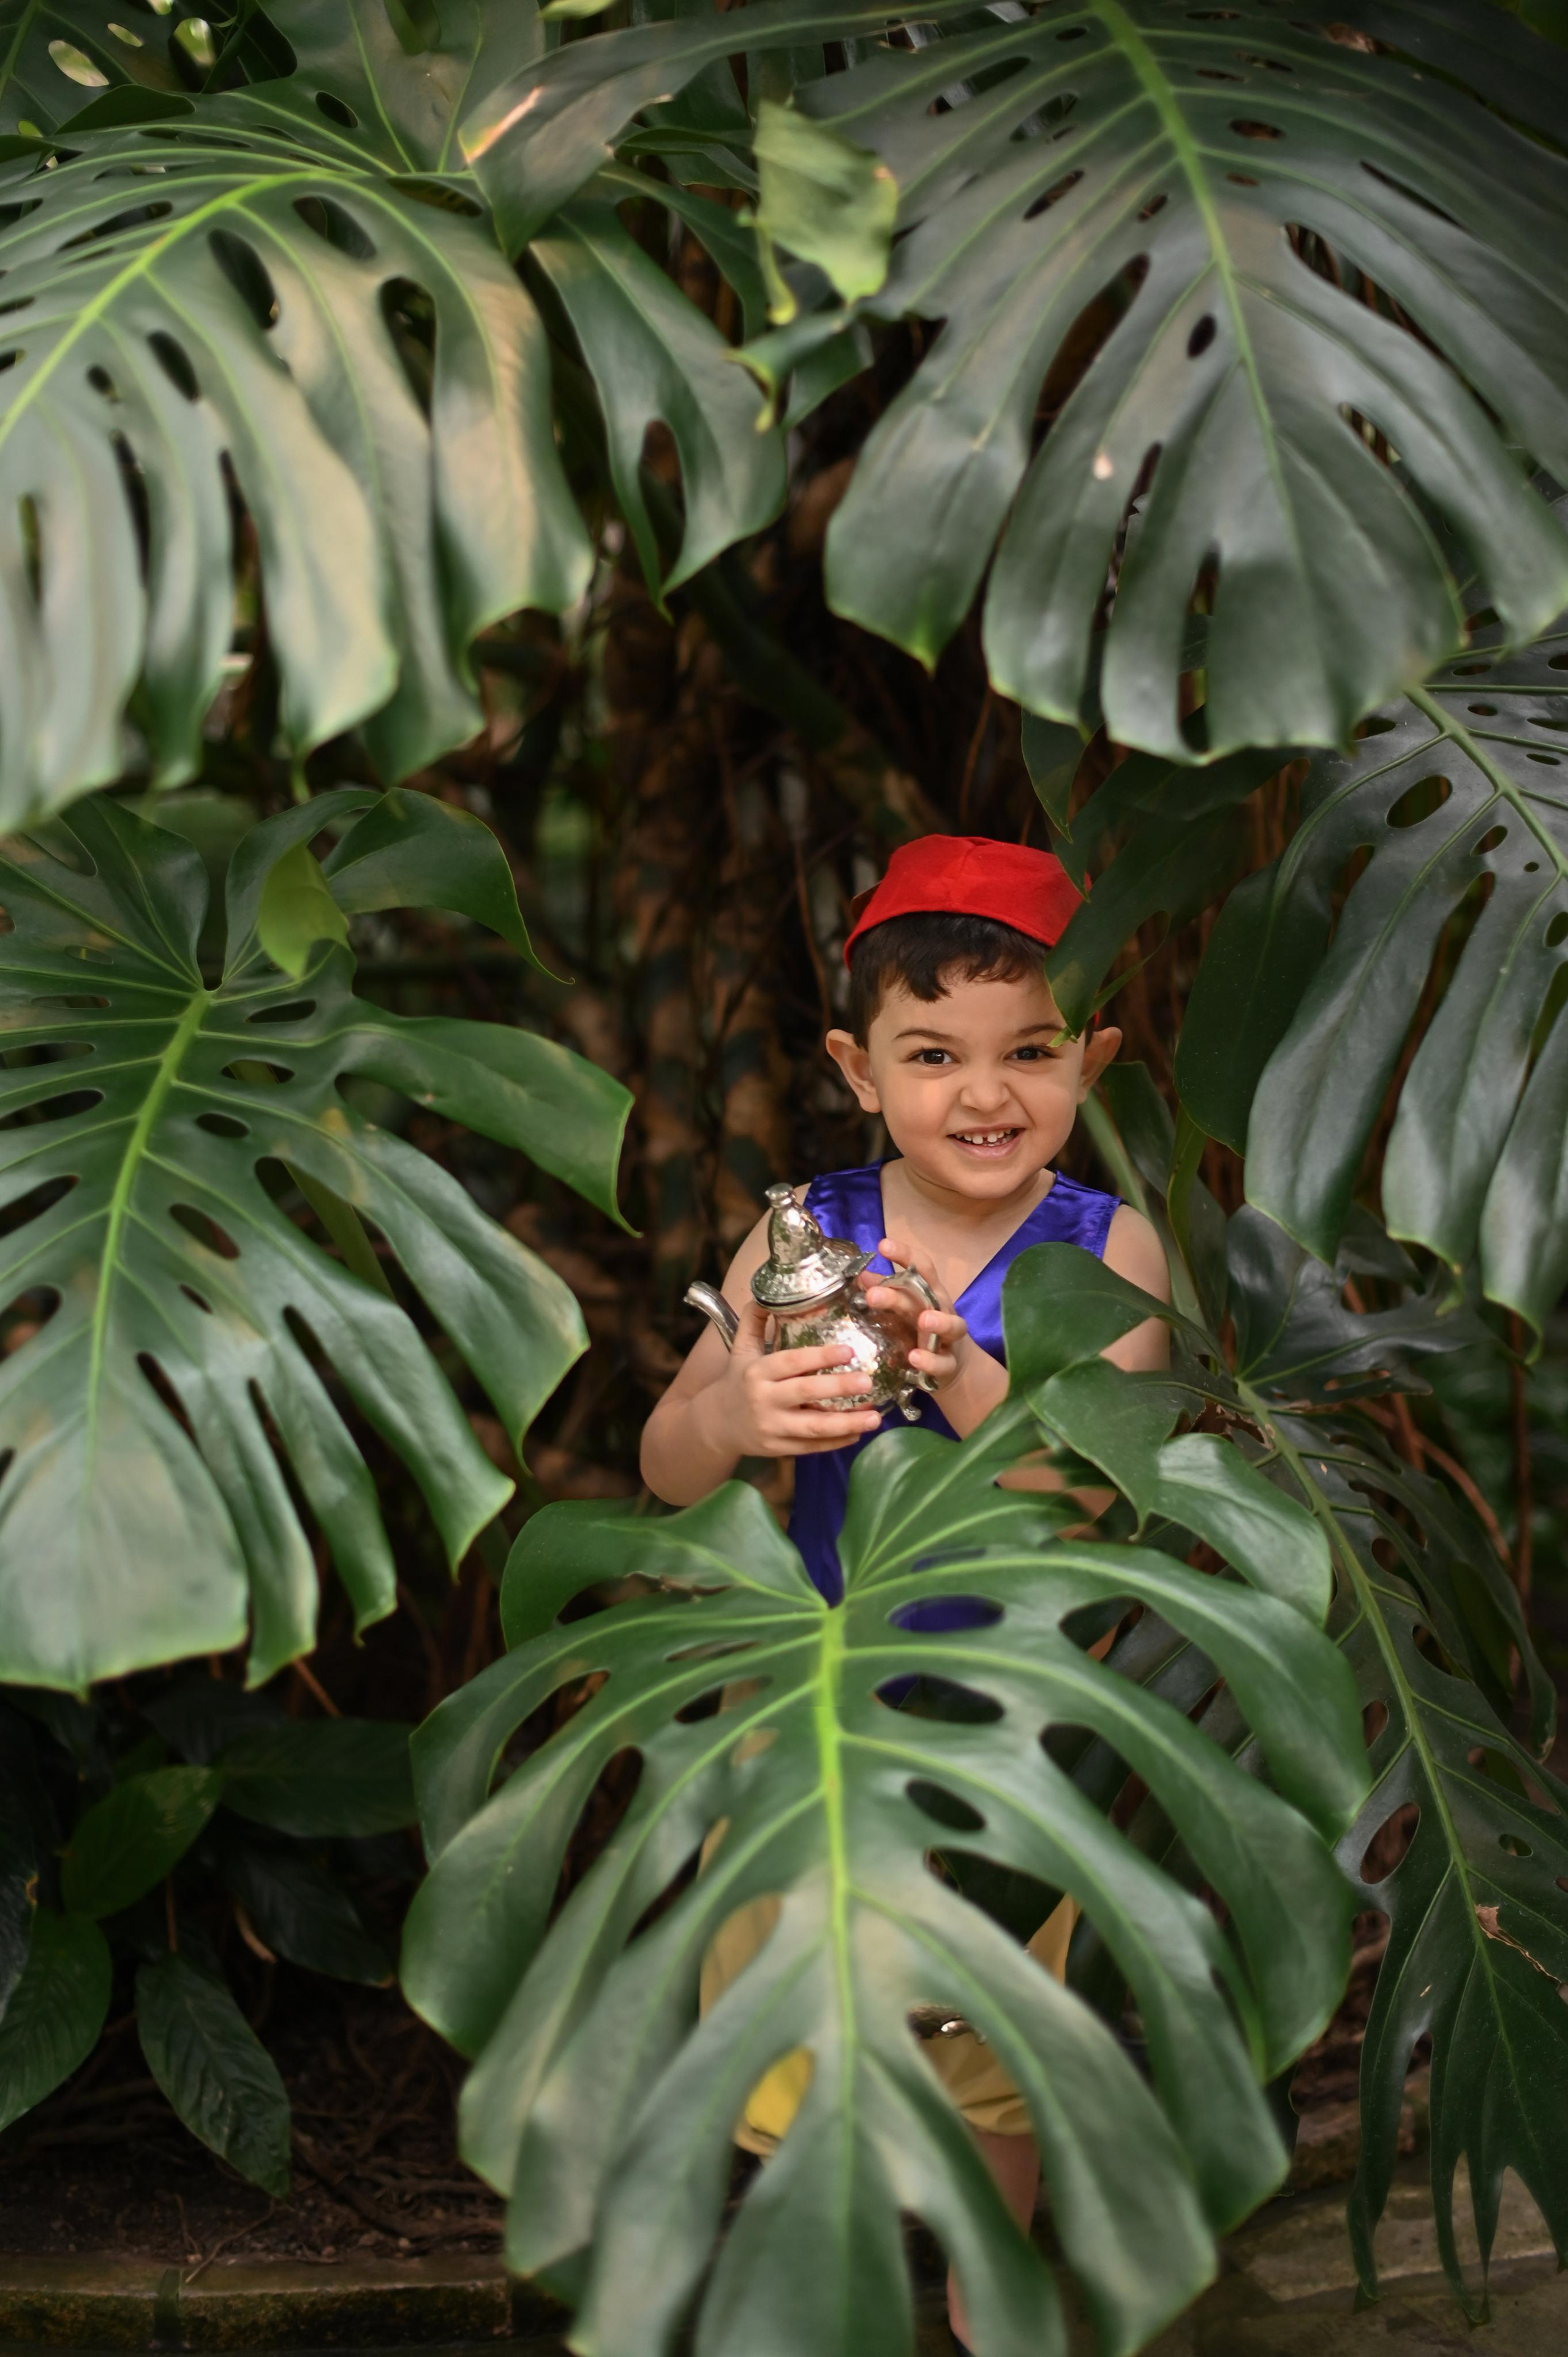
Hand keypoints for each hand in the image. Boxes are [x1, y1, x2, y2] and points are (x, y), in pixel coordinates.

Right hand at [703, 1298, 884, 1457]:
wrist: (715, 1424)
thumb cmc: (737, 1380)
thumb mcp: (740, 1348)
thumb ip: (754, 1320)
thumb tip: (768, 1292)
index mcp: (757, 1371)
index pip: (791, 1361)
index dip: (820, 1356)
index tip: (849, 1350)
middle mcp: (764, 1399)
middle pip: (806, 1393)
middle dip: (839, 1388)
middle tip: (869, 1381)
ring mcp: (772, 1427)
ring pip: (814, 1427)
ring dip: (847, 1423)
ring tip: (876, 1417)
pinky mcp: (778, 1448)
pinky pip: (812, 1447)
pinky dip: (837, 1442)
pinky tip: (859, 1432)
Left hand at [861, 1236, 968, 1390]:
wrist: (952, 1366)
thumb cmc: (925, 1328)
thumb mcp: (906, 1307)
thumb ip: (886, 1291)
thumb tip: (861, 1275)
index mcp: (930, 1293)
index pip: (921, 1268)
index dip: (905, 1255)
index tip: (883, 1245)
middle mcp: (942, 1310)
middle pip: (925, 1296)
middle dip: (899, 1295)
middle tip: (872, 1295)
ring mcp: (950, 1338)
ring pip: (951, 1325)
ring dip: (938, 1322)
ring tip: (923, 1320)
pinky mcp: (949, 1363)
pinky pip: (943, 1362)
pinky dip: (930, 1360)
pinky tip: (915, 1359)